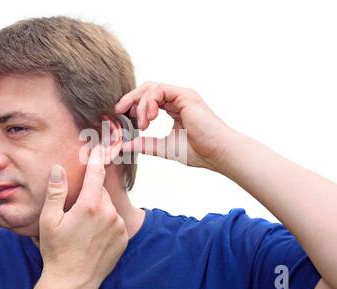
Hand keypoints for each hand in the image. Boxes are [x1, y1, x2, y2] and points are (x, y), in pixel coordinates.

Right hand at [30, 145, 127, 288]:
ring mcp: (118, 227)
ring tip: (83, 228)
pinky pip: (115, 221)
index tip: (99, 147)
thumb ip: (56, 192)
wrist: (73, 281)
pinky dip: (107, 222)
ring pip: (108, 207)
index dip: (97, 158)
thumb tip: (59, 169)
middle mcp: (109, 214)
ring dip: (98, 209)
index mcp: (90, 206)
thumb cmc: (57, 251)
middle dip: (90, 195)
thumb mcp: (49, 220)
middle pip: (101, 192)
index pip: (96, 173)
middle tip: (75, 211)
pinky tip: (93, 236)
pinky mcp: (123, 238)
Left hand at [115, 82, 233, 170]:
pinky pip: (160, 89)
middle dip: (130, 99)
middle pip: (146, 89)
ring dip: (140, 104)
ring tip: (142, 123)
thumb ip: (146, 144)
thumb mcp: (164, 148)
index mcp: (174, 108)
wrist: (218, 153)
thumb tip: (125, 146)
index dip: (132, 106)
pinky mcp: (185, 95)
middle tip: (119, 113)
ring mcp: (181, 96)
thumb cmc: (199, 152)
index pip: (148, 99)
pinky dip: (149, 102)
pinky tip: (149, 118)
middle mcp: (177, 99)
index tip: (120, 118)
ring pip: (151, 88)